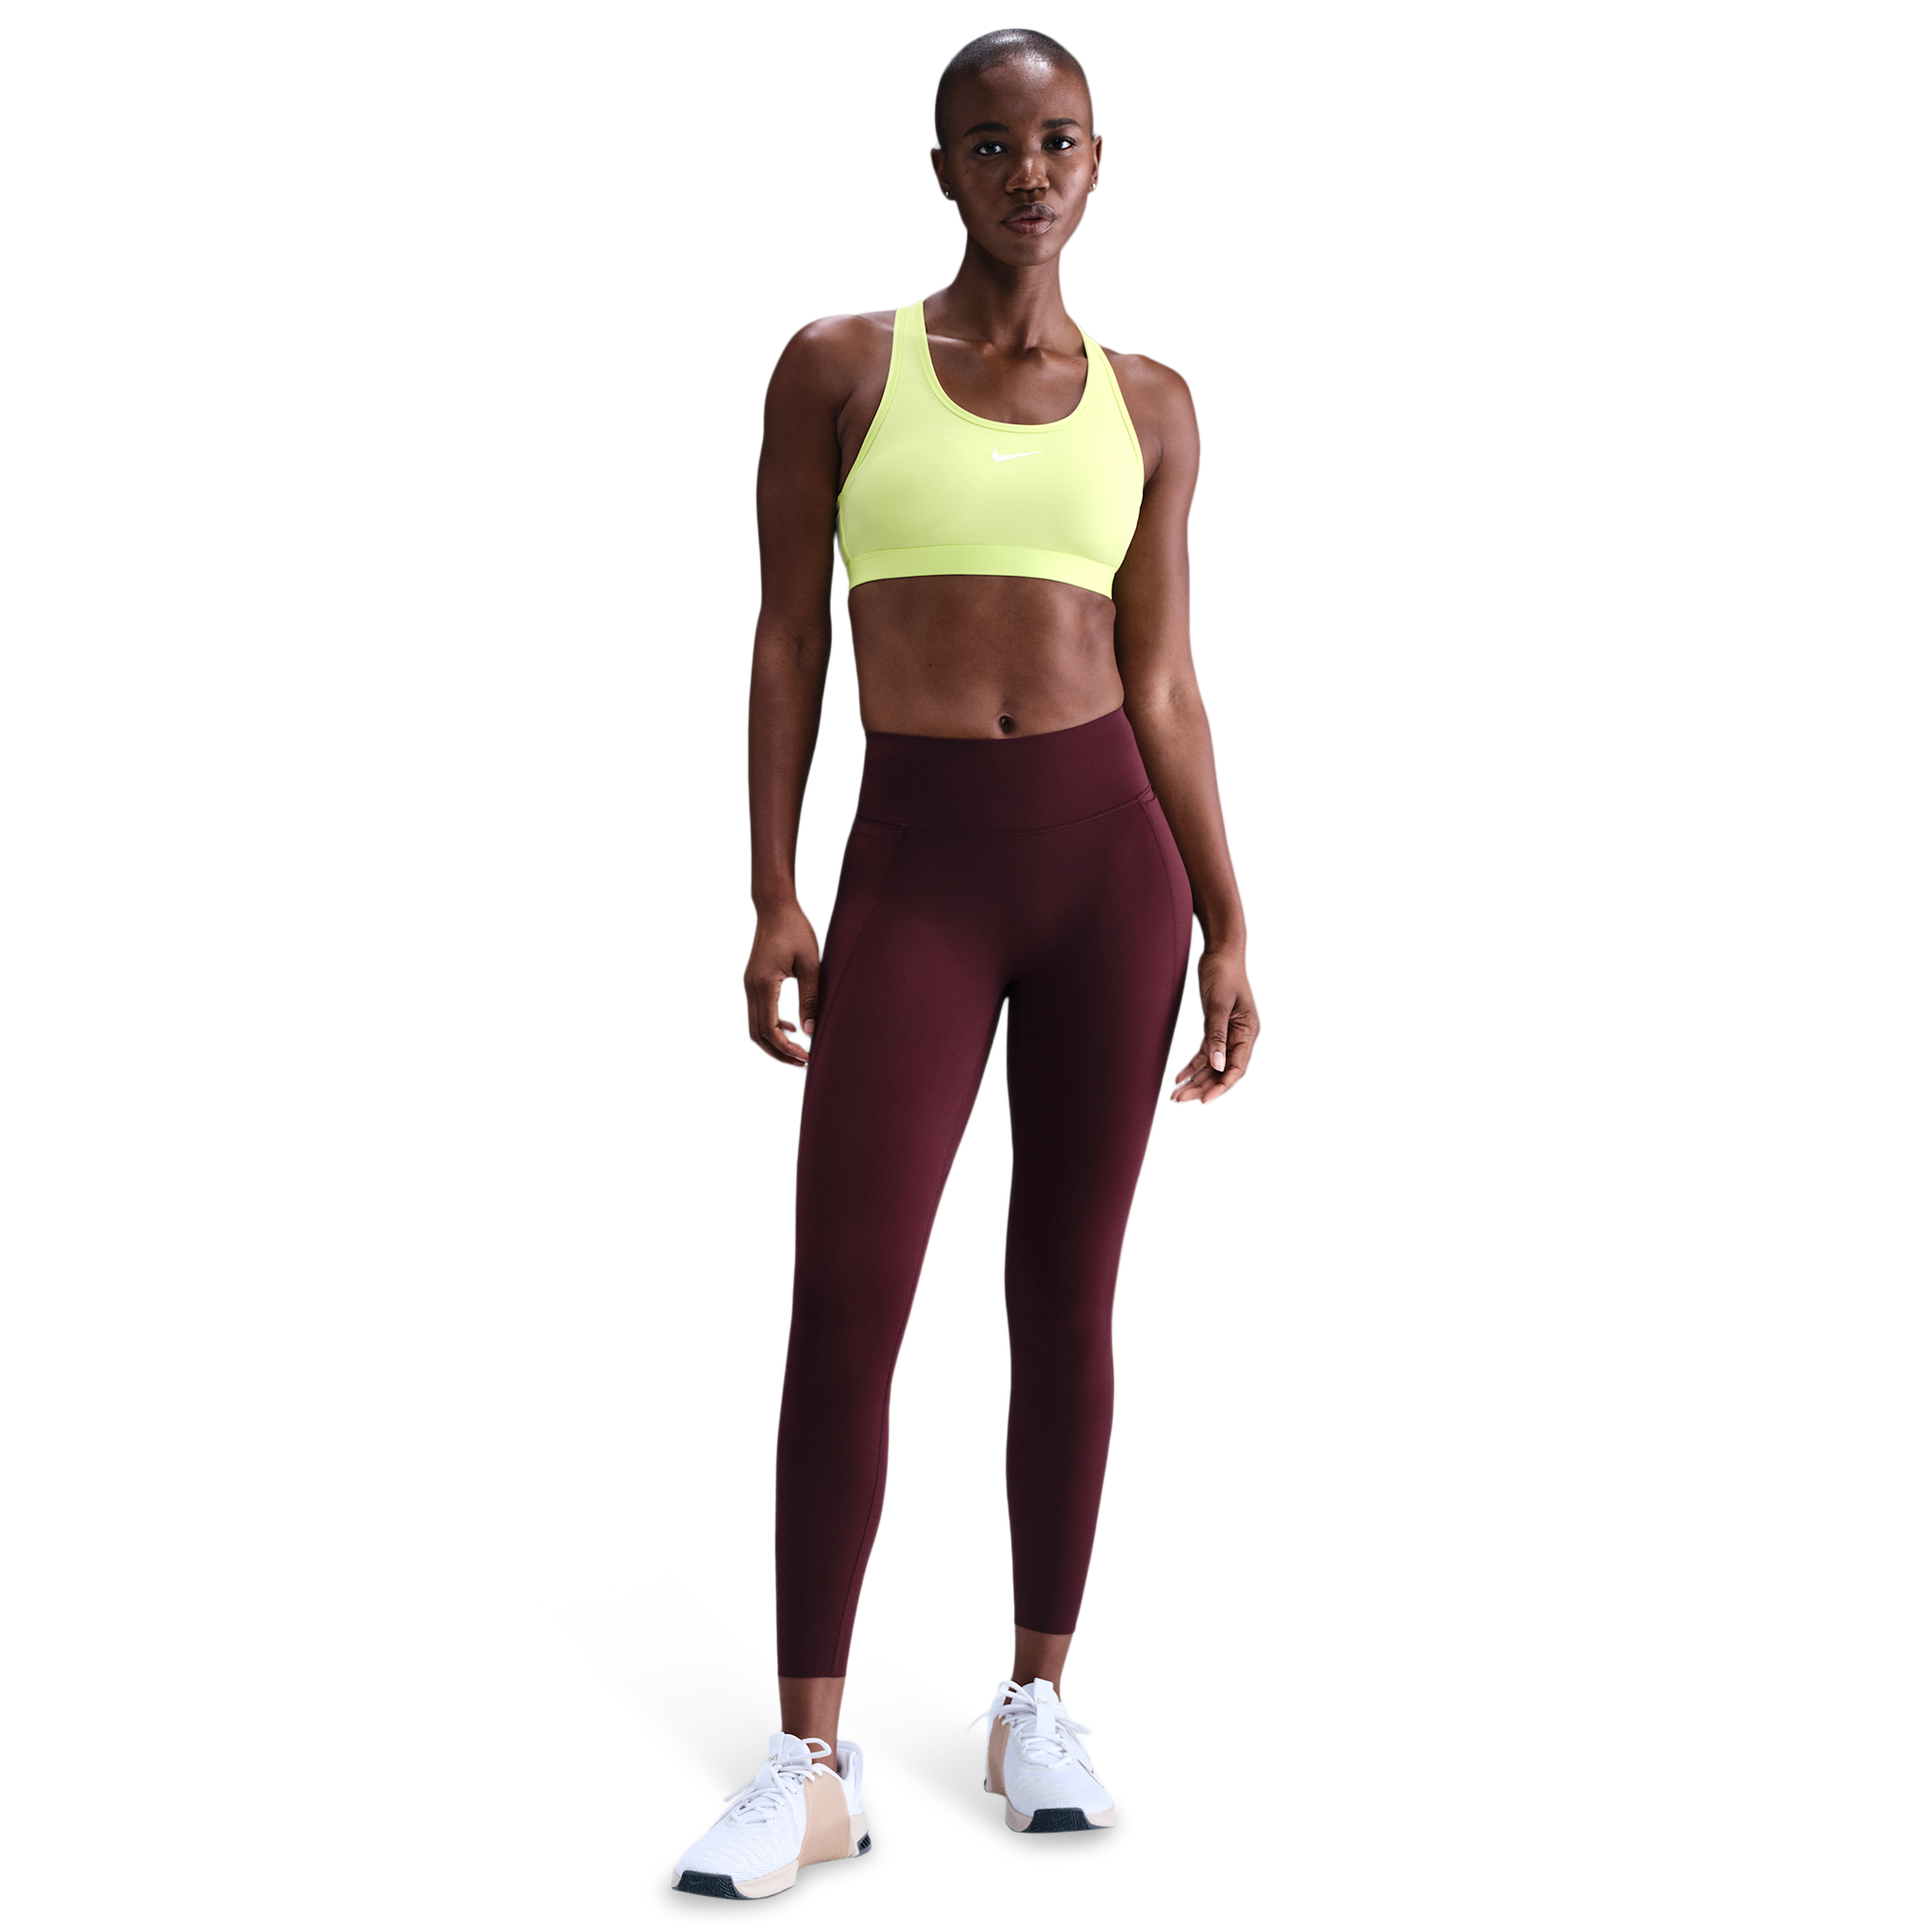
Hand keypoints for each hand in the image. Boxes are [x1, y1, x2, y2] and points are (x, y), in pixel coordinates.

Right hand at [744, 901, 820, 1066]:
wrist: (775, 907)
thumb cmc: (795, 930)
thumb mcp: (810, 964)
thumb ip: (810, 998)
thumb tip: (810, 1031)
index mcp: (763, 985)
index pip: (770, 1030)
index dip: (787, 1049)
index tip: (807, 1057)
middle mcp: (751, 988)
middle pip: (758, 1035)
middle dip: (778, 1053)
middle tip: (802, 1062)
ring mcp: (749, 985)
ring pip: (755, 1026)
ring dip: (774, 1041)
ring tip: (798, 1050)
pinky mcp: (753, 981)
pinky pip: (758, 1012)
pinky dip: (771, 1026)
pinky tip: (791, 1026)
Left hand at [1170, 946, 1258, 1103]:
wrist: (1220, 951)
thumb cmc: (1223, 973)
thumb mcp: (1218, 1004)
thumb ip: (1217, 1035)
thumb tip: (1217, 1065)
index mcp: (1248, 1032)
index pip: (1237, 1068)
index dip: (1222, 1086)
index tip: (1204, 1100)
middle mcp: (1240, 1036)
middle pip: (1222, 1070)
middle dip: (1202, 1087)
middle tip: (1179, 1100)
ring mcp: (1228, 1033)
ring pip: (1212, 1064)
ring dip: (1195, 1080)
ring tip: (1175, 1095)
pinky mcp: (1215, 1027)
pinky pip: (1204, 1052)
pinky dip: (1192, 1065)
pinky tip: (1179, 1077)